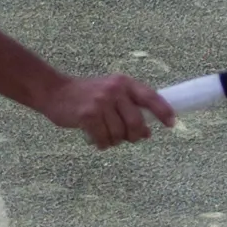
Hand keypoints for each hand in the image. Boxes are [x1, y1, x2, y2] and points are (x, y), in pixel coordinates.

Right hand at [40, 65, 177, 149]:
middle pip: (136, 122)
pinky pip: (104, 139)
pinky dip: (102, 144)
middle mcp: (114, 90)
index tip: (171, 124)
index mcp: (124, 83)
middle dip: (135, 135)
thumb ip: (130, 106)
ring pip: (120, 134)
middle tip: (129, 138)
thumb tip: (148, 131)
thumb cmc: (87, 96)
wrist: (55, 92)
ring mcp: (100, 102)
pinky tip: (95, 138)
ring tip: (106, 135)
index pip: (150, 97)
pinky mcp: (88, 115)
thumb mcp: (111, 92)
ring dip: (114, 141)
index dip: (164, 111)